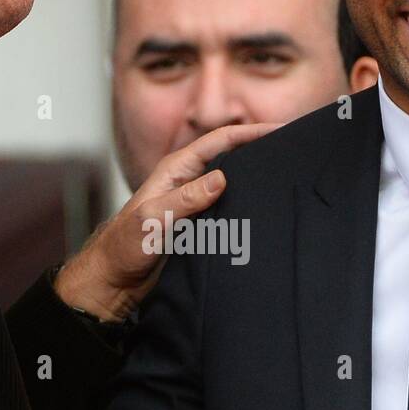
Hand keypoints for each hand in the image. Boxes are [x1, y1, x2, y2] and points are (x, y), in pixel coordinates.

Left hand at [54, 122, 278, 320]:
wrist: (114, 281)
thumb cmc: (124, 248)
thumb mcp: (154, 220)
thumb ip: (185, 199)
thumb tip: (222, 178)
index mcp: (176, 170)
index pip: (221, 141)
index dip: (252, 132)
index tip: (282, 129)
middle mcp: (188, 182)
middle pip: (232, 158)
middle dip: (261, 150)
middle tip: (294, 150)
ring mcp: (195, 203)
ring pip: (234, 185)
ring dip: (257, 181)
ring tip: (289, 178)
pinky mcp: (200, 226)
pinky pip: (229, 210)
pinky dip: (248, 207)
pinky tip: (267, 212)